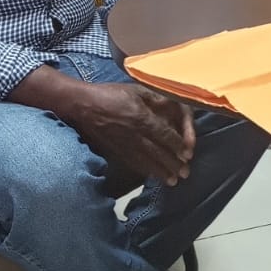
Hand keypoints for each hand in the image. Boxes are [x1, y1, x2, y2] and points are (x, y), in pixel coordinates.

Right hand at [64, 83, 196, 185]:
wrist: (83, 105)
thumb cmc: (111, 94)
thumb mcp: (137, 90)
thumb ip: (157, 99)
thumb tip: (174, 106)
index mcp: (142, 118)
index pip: (164, 135)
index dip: (177, 145)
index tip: (187, 154)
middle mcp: (135, 134)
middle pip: (158, 153)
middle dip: (173, 164)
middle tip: (185, 174)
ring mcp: (124, 145)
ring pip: (146, 161)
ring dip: (160, 172)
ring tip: (173, 181)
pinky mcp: (115, 150)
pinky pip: (133, 163)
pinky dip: (145, 171)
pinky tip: (152, 176)